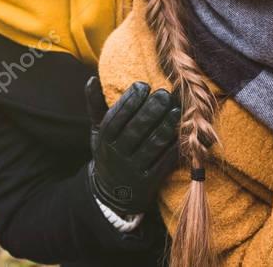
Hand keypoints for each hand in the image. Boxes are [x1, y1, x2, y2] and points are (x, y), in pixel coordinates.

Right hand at [85, 76, 181, 215]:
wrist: (112, 194)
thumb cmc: (109, 152)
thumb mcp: (97, 131)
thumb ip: (96, 105)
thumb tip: (91, 78)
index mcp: (103, 140)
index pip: (115, 118)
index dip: (129, 100)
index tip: (143, 85)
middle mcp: (116, 156)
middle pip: (135, 130)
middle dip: (151, 110)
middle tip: (164, 93)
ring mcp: (132, 170)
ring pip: (151, 145)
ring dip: (165, 125)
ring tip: (176, 109)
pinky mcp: (148, 183)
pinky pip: (163, 162)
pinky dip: (173, 147)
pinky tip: (181, 133)